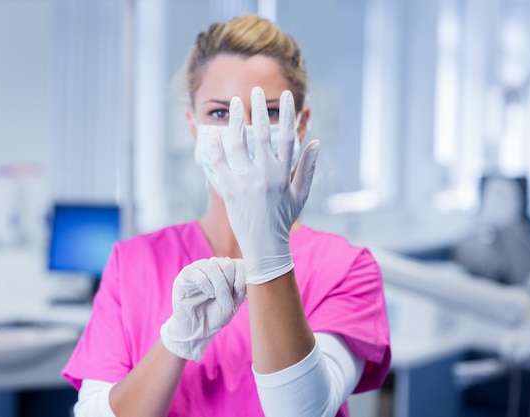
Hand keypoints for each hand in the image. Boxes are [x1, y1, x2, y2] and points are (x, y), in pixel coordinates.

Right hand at [160, 257, 245, 360]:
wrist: (197, 330)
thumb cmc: (216, 316)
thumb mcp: (234, 303)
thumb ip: (241, 288)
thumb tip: (249, 275)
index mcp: (227, 270)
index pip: (239, 263)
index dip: (242, 279)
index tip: (240, 296)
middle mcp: (214, 265)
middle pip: (227, 264)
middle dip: (231, 285)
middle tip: (229, 303)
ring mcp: (199, 268)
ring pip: (213, 268)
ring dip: (220, 288)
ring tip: (220, 302)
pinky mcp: (185, 275)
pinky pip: (197, 274)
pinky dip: (206, 286)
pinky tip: (208, 295)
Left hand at [208, 87, 319, 283]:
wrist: (265, 246)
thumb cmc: (284, 219)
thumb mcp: (301, 195)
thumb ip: (308, 168)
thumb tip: (315, 142)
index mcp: (284, 174)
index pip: (288, 138)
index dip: (288, 115)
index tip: (286, 96)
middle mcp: (266, 175)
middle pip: (262, 135)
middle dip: (259, 110)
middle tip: (255, 90)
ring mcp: (247, 183)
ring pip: (240, 145)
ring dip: (237, 121)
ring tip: (235, 102)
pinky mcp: (230, 191)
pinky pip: (221, 164)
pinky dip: (217, 147)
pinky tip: (214, 131)